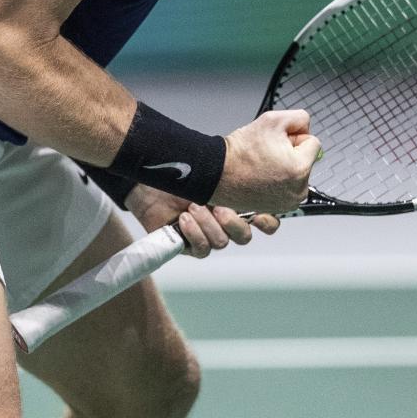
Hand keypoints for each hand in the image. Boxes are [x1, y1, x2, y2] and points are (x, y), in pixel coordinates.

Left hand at [126, 184, 278, 256]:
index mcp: (238, 205)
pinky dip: (194, 233)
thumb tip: (255, 168)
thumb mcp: (213, 169)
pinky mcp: (190, 245)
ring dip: (208, 224)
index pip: (265, 223)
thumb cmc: (182, 171)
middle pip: (244, 237)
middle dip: (234, 223)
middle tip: (219, 207)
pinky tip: (183, 219)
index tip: (259, 214)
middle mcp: (225, 223)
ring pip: (222, 242)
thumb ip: (235, 174)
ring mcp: (208, 235)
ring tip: (192, 206)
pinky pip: (202, 249)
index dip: (267, 222)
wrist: (149, 180)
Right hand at [216, 110, 321, 214]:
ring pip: (296, 174)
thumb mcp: (273, 120)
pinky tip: (261, 178)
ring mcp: (288, 203)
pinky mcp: (278, 209)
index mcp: (300, 169)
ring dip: (284, 167)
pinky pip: (286, 187)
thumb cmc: (239, 152)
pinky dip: (277, 181)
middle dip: (290, 153)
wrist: (216, 173)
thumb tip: (306, 128)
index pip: (313, 143)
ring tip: (262, 166)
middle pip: (305, 159)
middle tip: (265, 155)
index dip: (293, 137)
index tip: (274, 142)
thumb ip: (299, 118)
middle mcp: (298, 191)